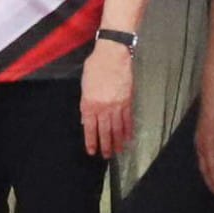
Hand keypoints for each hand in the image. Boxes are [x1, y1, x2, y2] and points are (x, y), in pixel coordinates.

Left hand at [80, 40, 134, 157]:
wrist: (113, 56)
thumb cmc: (95, 67)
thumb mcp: (84, 84)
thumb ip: (85, 103)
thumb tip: (86, 119)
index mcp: (89, 104)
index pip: (90, 128)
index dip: (91, 141)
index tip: (92, 151)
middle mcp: (103, 108)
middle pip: (105, 131)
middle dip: (106, 145)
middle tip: (107, 156)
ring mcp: (117, 106)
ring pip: (117, 129)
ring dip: (118, 141)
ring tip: (118, 151)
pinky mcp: (128, 102)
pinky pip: (128, 120)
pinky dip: (128, 130)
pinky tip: (129, 138)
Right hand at [195, 98, 213, 197]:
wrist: (212, 102)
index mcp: (209, 147)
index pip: (212, 169)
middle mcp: (201, 146)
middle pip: (204, 168)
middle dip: (209, 181)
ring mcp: (198, 141)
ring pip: (200, 162)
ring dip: (206, 174)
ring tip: (212, 183)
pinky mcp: (198, 137)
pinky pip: (200, 156)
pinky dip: (204, 165)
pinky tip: (208, 165)